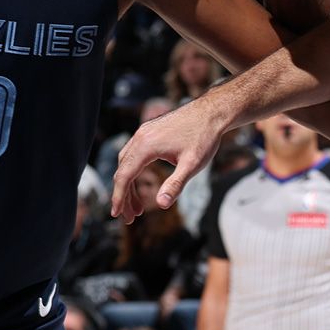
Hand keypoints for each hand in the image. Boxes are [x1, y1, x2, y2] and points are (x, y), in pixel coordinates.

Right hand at [112, 96, 227, 221]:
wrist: (213, 111)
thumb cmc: (204, 137)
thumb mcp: (192, 165)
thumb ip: (175, 185)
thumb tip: (161, 205)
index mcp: (147, 145)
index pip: (124, 176)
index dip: (119, 197)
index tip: (117, 214)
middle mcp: (140, 137)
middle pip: (123, 170)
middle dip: (124, 195)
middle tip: (131, 217)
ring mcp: (144, 132)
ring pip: (127, 162)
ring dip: (129, 184)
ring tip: (138, 207)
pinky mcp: (149, 131)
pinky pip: (134, 154)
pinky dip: (134, 171)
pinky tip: (142, 183)